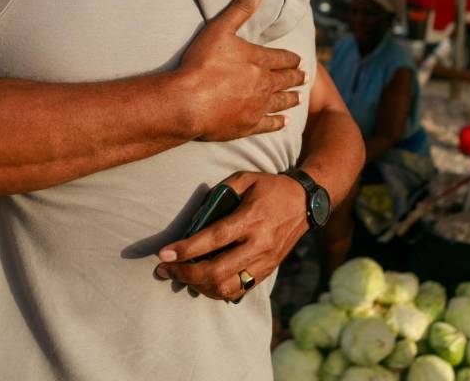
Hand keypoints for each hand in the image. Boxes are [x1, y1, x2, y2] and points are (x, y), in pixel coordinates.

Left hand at [153, 171, 308, 300]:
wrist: (306, 203)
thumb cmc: (270, 187)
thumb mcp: (244, 179)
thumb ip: (218, 195)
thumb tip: (194, 221)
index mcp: (251, 219)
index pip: (213, 239)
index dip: (186, 249)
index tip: (163, 254)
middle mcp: (259, 244)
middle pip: (216, 270)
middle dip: (185, 273)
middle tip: (164, 269)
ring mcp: (264, 262)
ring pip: (226, 287)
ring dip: (198, 285)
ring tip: (181, 275)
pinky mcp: (268, 271)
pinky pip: (238, 290)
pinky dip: (216, 290)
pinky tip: (202, 281)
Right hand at [178, 0, 304, 141]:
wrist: (188, 102)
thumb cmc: (202, 63)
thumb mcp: (221, 28)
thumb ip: (241, 7)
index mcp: (259, 60)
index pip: (282, 58)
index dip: (291, 58)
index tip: (299, 59)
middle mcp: (264, 84)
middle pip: (285, 79)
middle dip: (295, 77)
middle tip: (304, 76)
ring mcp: (257, 107)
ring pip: (280, 101)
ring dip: (291, 98)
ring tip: (300, 97)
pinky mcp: (248, 126)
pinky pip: (269, 124)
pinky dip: (278, 122)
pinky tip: (284, 123)